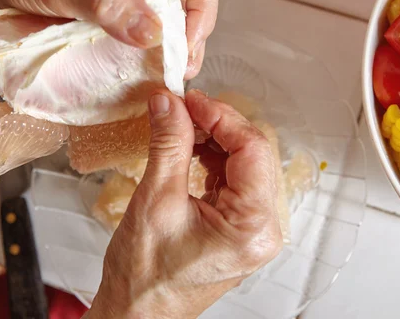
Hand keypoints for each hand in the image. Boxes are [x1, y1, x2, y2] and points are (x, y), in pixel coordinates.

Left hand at [0, 0, 221, 78]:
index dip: (202, 12)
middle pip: (194, 3)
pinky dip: (155, 54)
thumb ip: (108, 4)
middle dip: (191, 39)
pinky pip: (153, 34)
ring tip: (164, 75)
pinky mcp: (126, 12)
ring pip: (177, 22)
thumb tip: (152, 33)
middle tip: (177, 70)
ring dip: (175, 50)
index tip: (183, 46)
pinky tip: (146, 70)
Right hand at [85, 89, 282, 318]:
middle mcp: (262, 229)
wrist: (137, 313)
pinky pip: (233, 179)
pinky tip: (189, 149)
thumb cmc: (146, 279)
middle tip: (182, 109)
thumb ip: (168, 145)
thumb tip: (169, 105)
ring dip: (213, 140)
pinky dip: (211, 158)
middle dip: (217, 126)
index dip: (222, 117)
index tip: (191, 100)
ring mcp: (252, 228)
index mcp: (252, 228)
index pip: (253, 150)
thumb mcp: (155, 202)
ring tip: (181, 126)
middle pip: (252, 155)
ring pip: (243, 163)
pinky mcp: (238, 225)